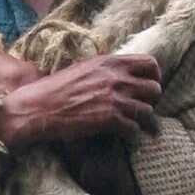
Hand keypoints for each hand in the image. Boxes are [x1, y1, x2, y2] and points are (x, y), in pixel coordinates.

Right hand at [0, 54, 161, 149]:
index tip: (146, 85)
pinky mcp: (110, 119)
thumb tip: (123, 74)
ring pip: (147, 111)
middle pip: (155, 88)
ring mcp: (115, 98)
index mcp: (111, 62)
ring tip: (126, 120)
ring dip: (139, 118)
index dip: (154, 76)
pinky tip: (118, 131)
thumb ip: (106, 69)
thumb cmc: (57, 88)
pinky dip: (128, 132)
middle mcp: (117, 77)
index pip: (151, 63)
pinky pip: (134, 128)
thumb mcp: (84, 68)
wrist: (38, 106)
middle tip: (138, 106)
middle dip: (150, 100)